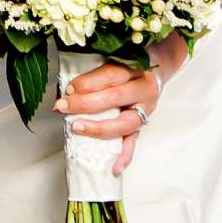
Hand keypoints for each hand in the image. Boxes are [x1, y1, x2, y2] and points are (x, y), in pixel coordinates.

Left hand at [53, 33, 188, 174]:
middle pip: (115, 97)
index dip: (88, 82)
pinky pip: (134, 141)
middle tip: (63, 106)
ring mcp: (146, 108)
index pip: (111, 75)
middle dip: (86, 104)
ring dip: (100, 128)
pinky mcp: (144, 123)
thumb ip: (95, 67)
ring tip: (77, 128)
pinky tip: (115, 167)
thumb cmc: (129, 59)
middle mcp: (144, 88)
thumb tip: (65, 87)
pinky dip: (125, 155)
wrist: (158, 64)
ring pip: (126, 122)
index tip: (69, 89)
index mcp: (136, 66)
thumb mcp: (116, 54)